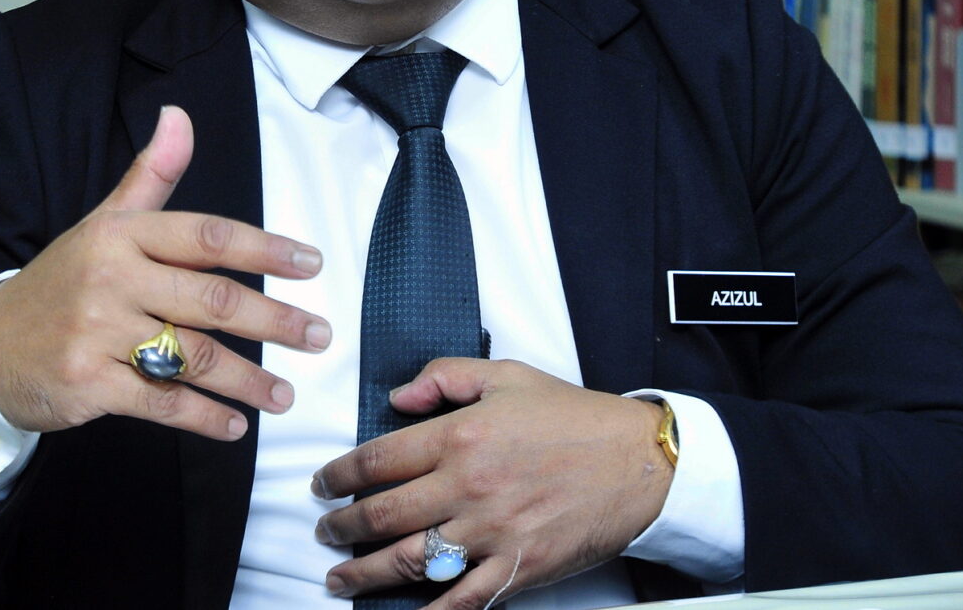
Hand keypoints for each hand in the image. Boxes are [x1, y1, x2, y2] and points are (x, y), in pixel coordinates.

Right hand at [0, 105, 329, 436]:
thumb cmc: (63, 282)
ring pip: (194, 357)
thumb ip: (150, 175)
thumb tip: (180, 117)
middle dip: (275, 321)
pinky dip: (204, 417)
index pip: (207, 236)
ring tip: (285, 394)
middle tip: (318, 335)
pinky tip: (234, 425)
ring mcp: (98, 334)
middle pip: (213, 300)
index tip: (311, 264)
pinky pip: (162, 402)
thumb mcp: (103, 223)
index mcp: (122, 235)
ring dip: (248, 379)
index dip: (265, 249)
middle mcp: (112, 279)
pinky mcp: (89, 384)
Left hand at [311, 360, 671, 606]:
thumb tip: (398, 397)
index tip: (323, 485)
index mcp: (461, 434)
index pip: (378, 460)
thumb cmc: (576, 419)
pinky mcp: (516, 568)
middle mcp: (469, 486)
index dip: (338, 475)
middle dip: (341, 529)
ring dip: (365, 574)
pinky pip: (461, 600)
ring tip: (340, 577)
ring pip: (409, 561)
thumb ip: (445, 377)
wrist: (639, 462)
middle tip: (325, 532)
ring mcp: (492, 532)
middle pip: (382, 516)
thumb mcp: (506, 375)